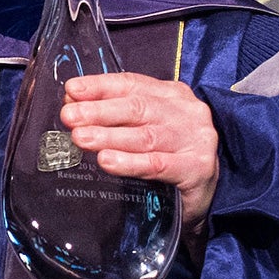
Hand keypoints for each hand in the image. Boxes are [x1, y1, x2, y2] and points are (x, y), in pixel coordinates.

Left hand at [60, 71, 218, 260]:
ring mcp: (195, 139)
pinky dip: (130, 162)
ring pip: (145, 135)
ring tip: (81, 138)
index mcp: (171, 94)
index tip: (72, 90)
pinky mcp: (198, 168)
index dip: (100, 86)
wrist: (210, 194)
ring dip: (109, 136)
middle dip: (99, 111)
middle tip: (69, 117)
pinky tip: (108, 162)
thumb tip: (73, 105)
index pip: (131, 84)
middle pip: (137, 107)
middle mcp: (186, 112)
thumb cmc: (171, 155)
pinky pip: (158, 164)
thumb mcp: (146, 127)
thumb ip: (116, 115)